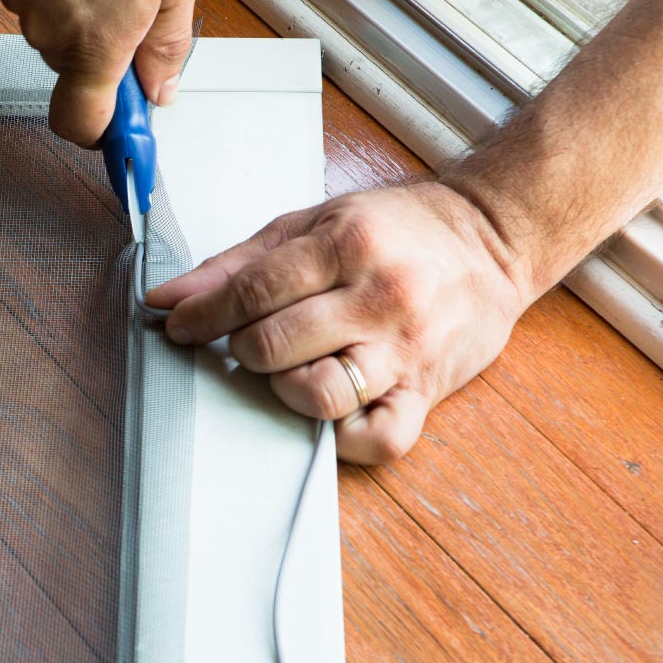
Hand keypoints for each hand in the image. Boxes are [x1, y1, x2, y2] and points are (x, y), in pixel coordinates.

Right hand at [0, 0, 201, 146]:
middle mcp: (49, 31)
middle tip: (144, 4)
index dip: (107, 135)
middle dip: (110, 51)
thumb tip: (161, 85)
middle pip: (78, 71)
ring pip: (61, 28)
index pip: (82, 124)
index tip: (132, 132)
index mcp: (95, 42)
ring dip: (89, 8)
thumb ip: (167, 40)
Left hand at [144, 182, 532, 463]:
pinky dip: (342, 436)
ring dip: (285, 388)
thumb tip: (169, 298)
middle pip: (274, 346)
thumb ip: (237, 263)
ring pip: (318, 394)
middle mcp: (380, 298)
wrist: (494, 238)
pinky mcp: (428, 392)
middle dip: (243, 349)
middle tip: (248, 340)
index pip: (251, 292)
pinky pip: (378, 439)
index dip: (203, 316)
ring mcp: (406, 350)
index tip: (180, 326)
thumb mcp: (313, 222)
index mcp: (348, 246)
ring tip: (291, 366)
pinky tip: (330, 408)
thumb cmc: (397, 229)